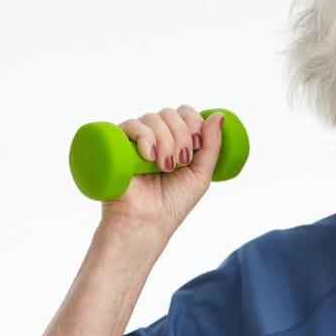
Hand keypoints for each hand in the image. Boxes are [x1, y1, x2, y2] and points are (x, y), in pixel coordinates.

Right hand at [100, 104, 223, 237]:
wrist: (146, 222)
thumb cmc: (173, 202)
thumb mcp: (201, 174)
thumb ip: (212, 145)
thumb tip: (219, 115)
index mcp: (174, 140)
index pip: (185, 113)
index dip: (194, 123)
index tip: (196, 147)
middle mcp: (154, 136)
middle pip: (170, 113)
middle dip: (182, 135)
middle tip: (181, 162)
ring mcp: (135, 140)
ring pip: (153, 118)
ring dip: (166, 141)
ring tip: (165, 167)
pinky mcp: (116, 145)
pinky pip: (130, 125)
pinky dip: (145, 137)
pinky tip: (149, 157)